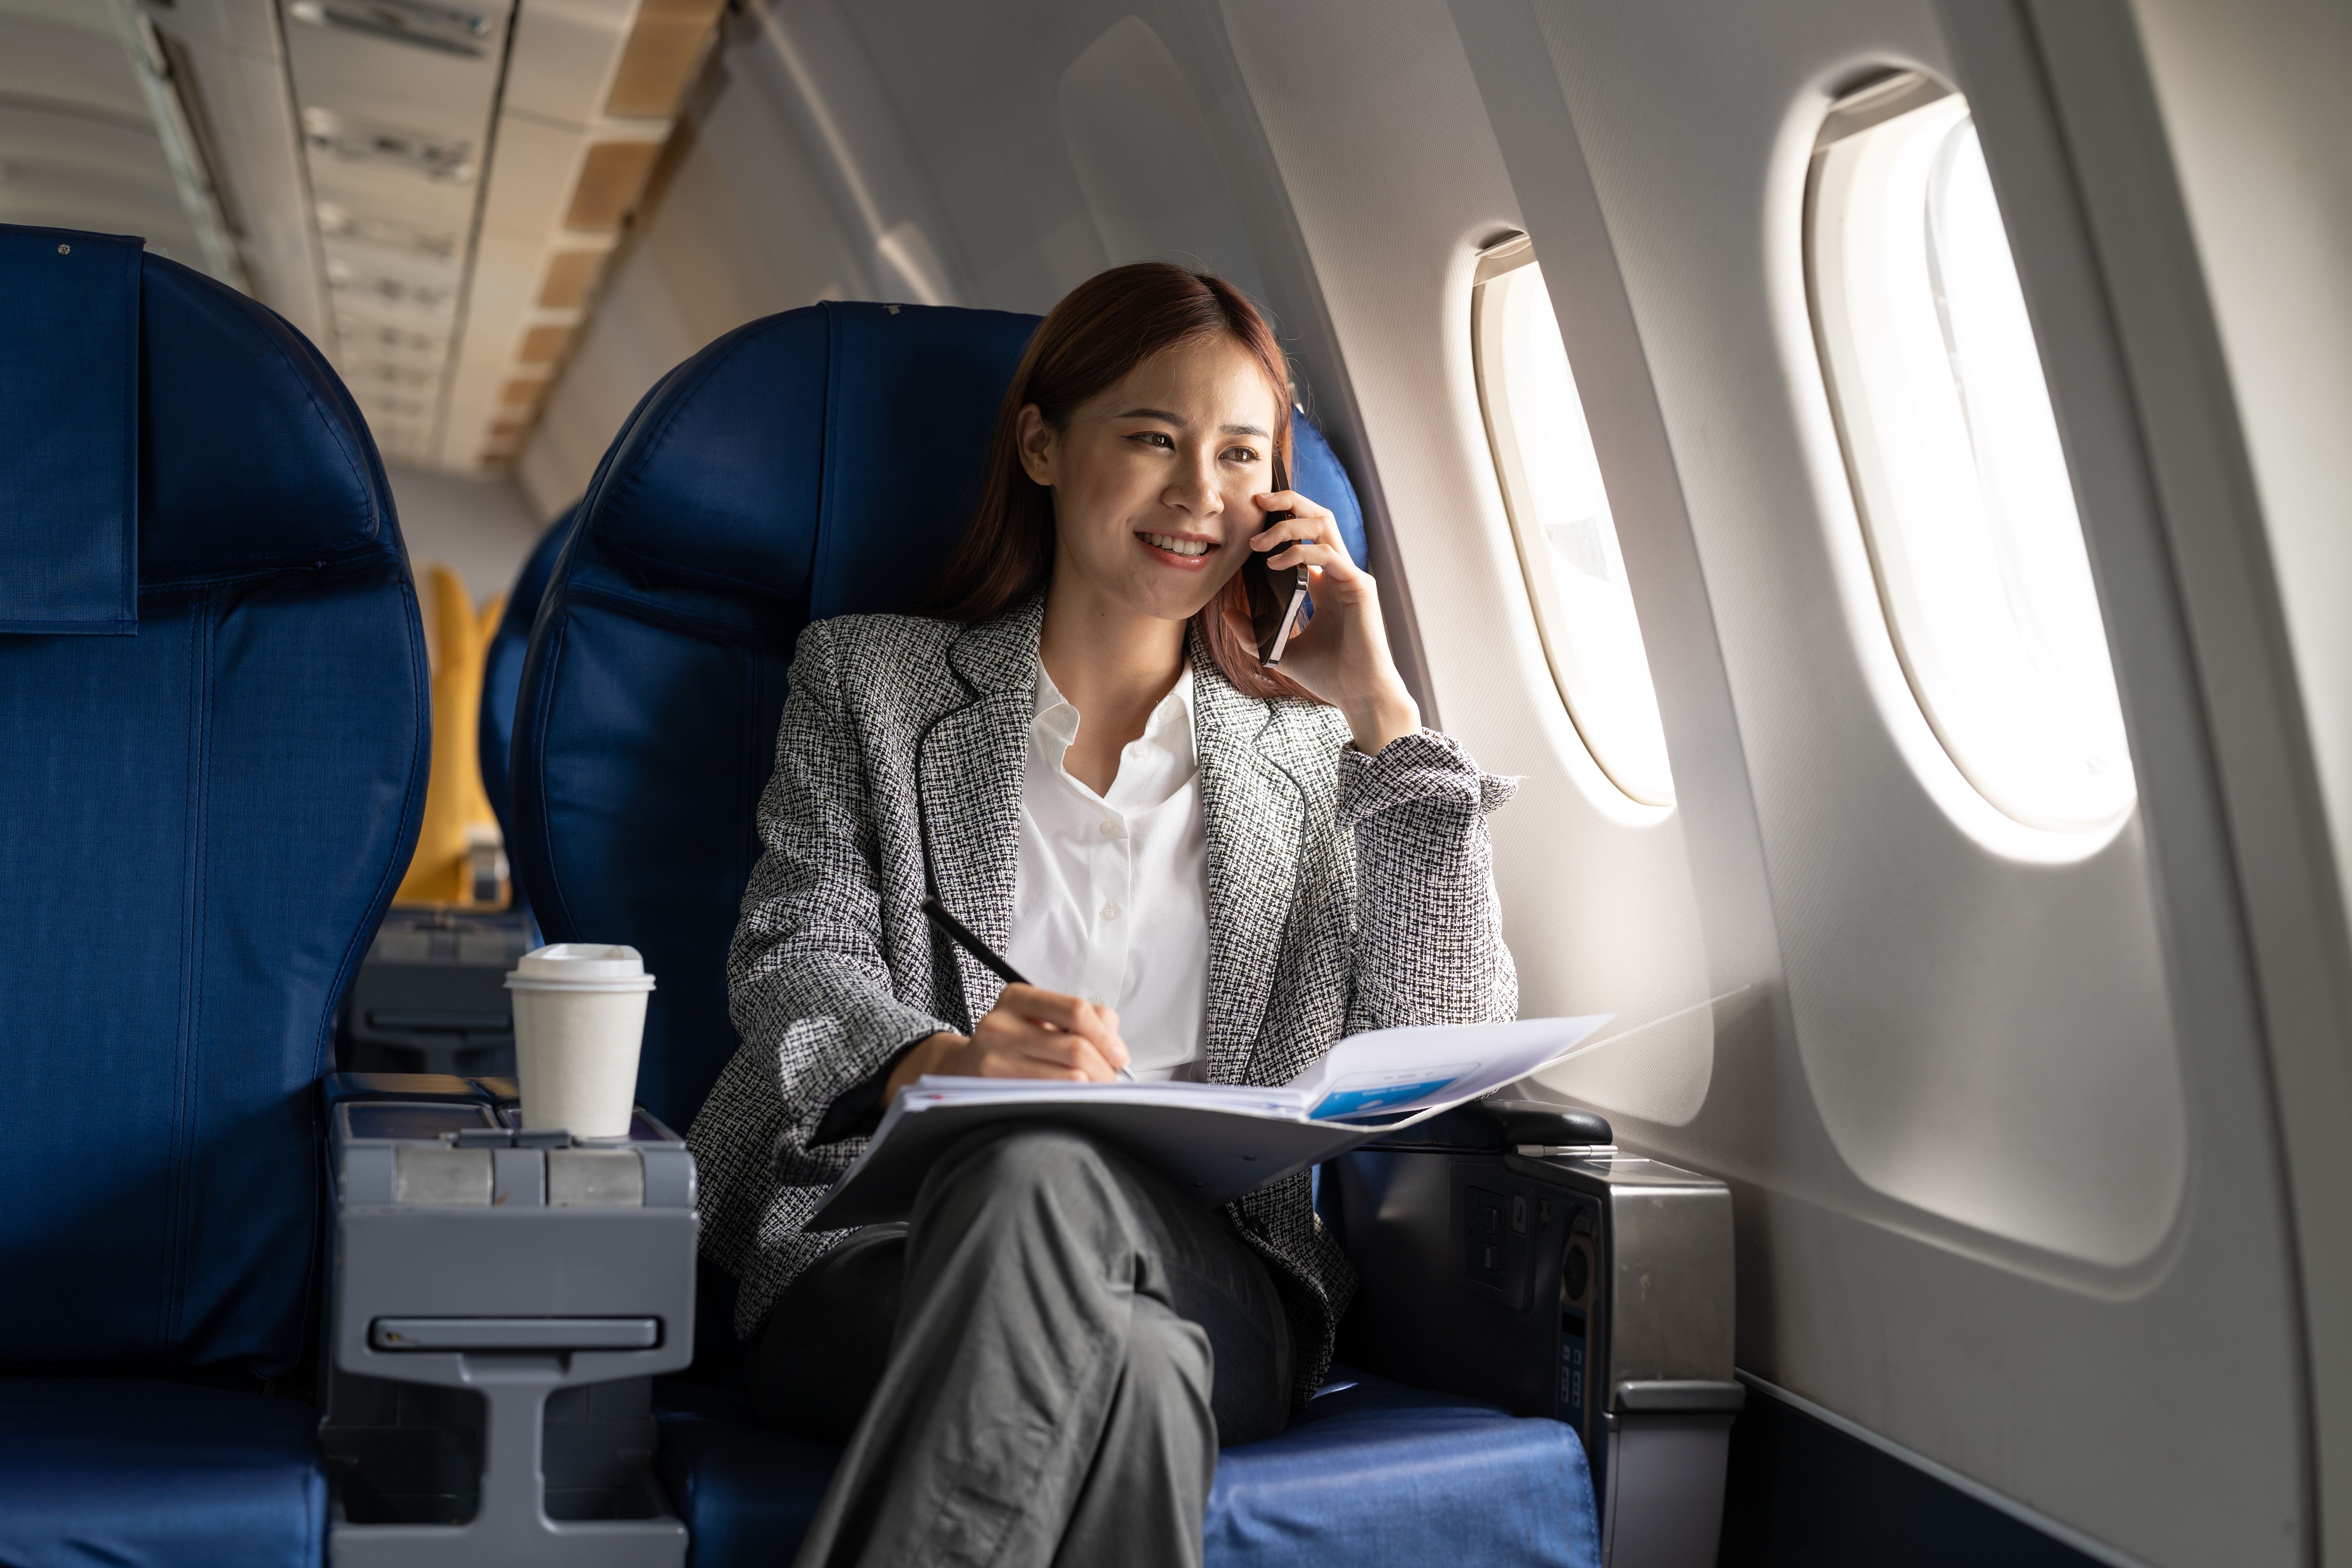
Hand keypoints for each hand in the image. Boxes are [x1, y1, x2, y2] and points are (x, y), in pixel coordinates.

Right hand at [882, 985, 1130, 1100]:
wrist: (960, 1071)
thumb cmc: (1012, 1045)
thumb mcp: (1041, 1019)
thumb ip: (1084, 1018)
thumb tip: (1115, 1042)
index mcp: (1018, 998)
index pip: (1076, 1010)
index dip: (1106, 1036)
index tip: (1119, 1055)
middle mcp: (1001, 1023)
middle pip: (1075, 1047)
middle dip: (1104, 1069)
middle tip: (1110, 1081)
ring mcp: (993, 1056)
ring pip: (1067, 1077)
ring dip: (1092, 1088)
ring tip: (1094, 1091)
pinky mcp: (992, 1086)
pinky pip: (1048, 1097)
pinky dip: (1070, 1100)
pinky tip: (1072, 1100)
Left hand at [1238, 491, 1420, 752]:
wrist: (1358, 695)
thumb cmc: (1328, 675)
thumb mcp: (1280, 651)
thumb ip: (1253, 634)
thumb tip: (1228, 614)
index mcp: (1325, 582)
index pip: (1309, 533)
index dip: (1285, 517)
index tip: (1255, 515)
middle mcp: (1339, 573)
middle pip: (1319, 517)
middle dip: (1289, 502)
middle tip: (1257, 502)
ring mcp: (1351, 577)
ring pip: (1324, 526)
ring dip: (1288, 525)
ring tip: (1258, 542)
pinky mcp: (1359, 587)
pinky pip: (1327, 555)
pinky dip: (1299, 552)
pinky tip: (1273, 564)